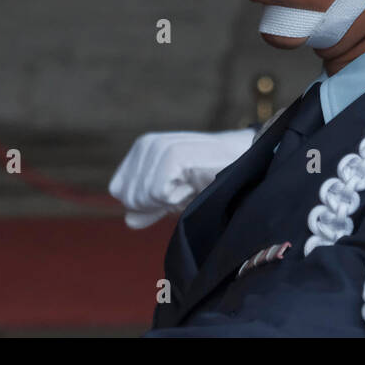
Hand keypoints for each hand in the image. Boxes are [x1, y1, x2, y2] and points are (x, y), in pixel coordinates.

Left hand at [108, 129, 255, 228]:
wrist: (244, 164)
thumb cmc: (210, 178)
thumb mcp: (175, 196)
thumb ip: (150, 206)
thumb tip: (128, 220)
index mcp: (142, 149)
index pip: (119, 190)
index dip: (144, 202)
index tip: (172, 191)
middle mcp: (147, 144)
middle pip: (129, 197)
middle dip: (156, 203)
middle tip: (185, 188)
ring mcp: (159, 146)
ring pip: (142, 197)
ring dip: (170, 200)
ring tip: (192, 183)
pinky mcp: (173, 153)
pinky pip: (157, 194)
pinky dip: (178, 197)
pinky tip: (195, 183)